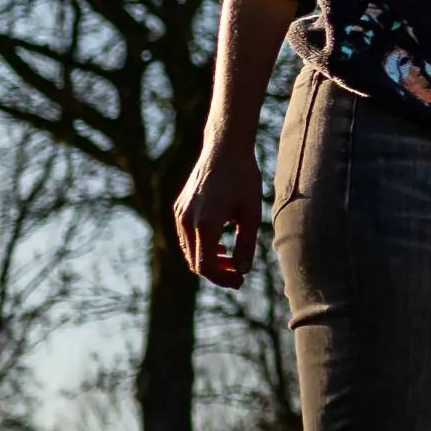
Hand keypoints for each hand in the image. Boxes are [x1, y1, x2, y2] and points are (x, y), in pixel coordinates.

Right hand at [172, 144, 263, 289]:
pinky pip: (185, 236)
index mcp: (205, 225)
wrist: (224, 148)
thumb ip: (246, 245)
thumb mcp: (251, 213)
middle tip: (238, 275)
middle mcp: (186, 221)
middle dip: (216, 272)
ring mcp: (179, 214)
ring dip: (208, 259)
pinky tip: (219, 244)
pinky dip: (199, 245)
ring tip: (230, 259)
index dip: (222, 279)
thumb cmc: (243, 178)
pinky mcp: (179, 207)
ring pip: (188, 250)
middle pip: (195, 262)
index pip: (205, 266)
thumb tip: (242, 271)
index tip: (239, 281)